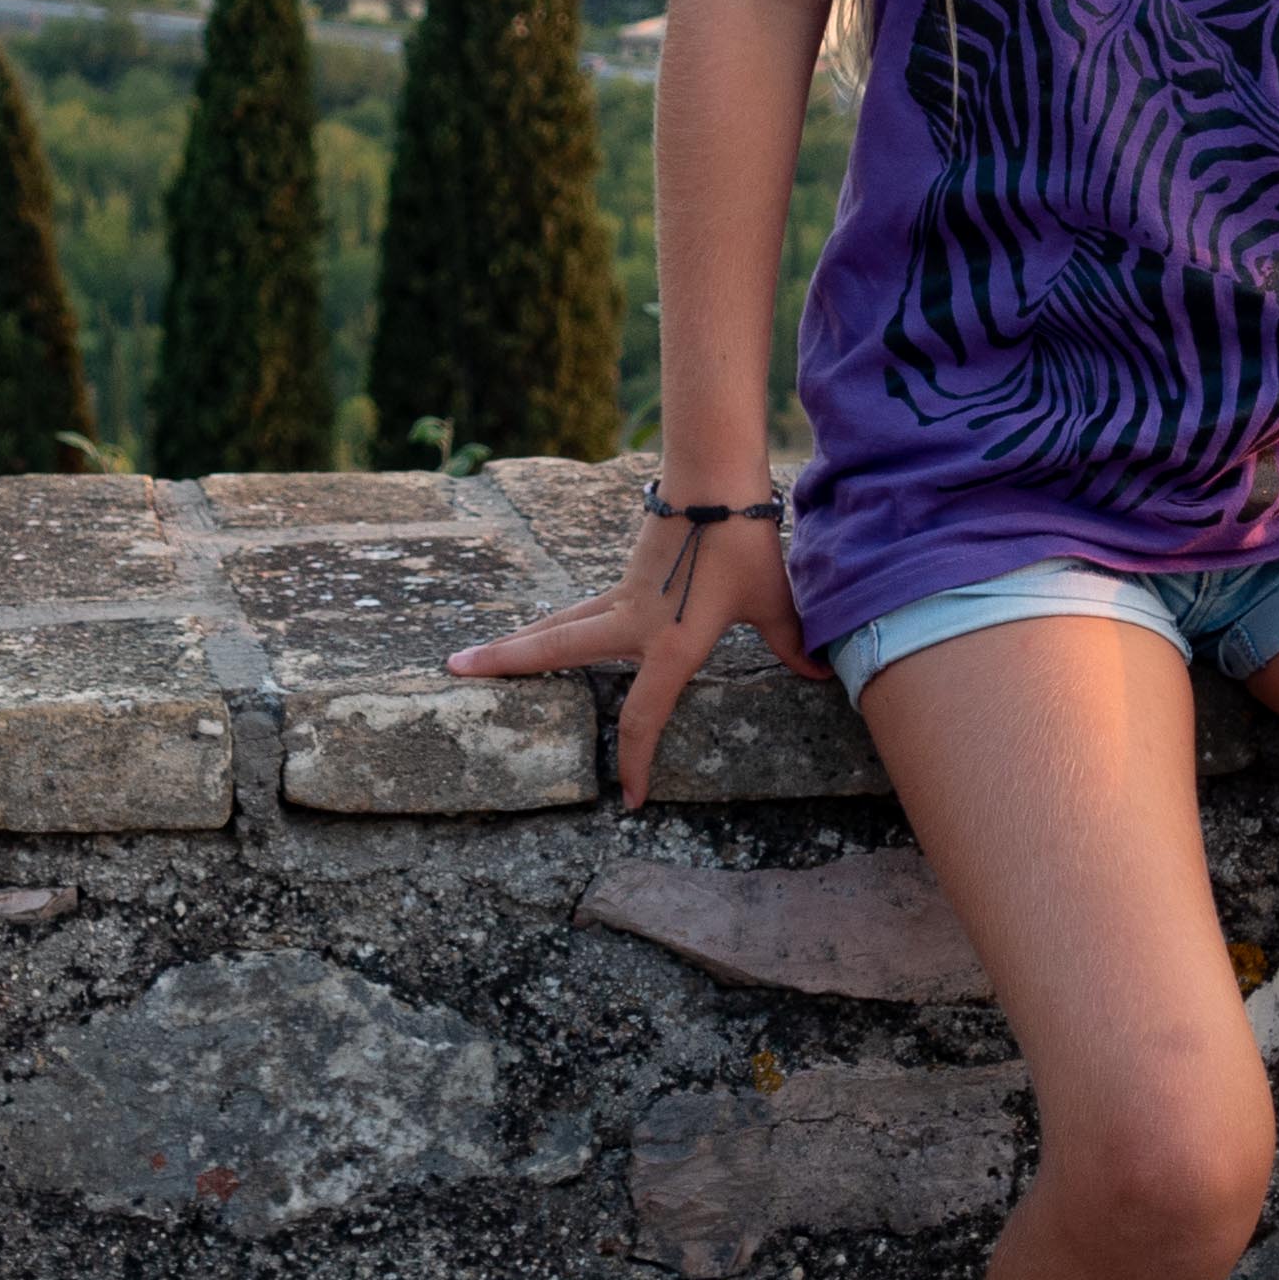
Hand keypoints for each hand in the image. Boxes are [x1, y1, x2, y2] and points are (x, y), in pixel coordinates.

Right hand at [446, 491, 825, 809]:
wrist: (717, 480)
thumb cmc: (744, 543)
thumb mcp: (774, 601)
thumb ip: (793, 642)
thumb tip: (823, 672)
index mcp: (669, 644)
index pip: (643, 715)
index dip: (637, 761)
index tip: (632, 799)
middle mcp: (633, 624)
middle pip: (555, 649)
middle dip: (506, 663)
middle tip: (455, 669)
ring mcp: (621, 596)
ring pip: (557, 626)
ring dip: (516, 644)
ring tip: (468, 656)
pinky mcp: (623, 577)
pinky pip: (578, 610)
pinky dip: (550, 625)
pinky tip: (537, 632)